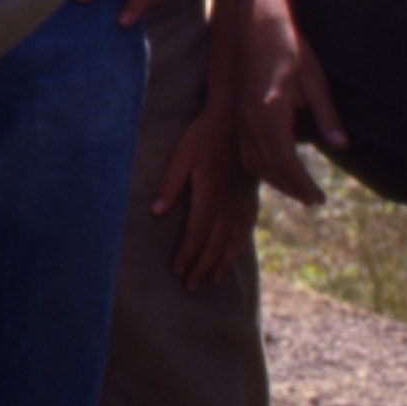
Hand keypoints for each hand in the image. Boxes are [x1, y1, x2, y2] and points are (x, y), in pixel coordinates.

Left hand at [152, 104, 258, 289]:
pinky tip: (234, 254)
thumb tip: (156, 213)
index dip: (186, 255)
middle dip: (201, 267)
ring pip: (232, 241)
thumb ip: (170, 184)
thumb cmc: (205, 134)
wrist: (238, 118)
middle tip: (190, 287)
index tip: (177, 271)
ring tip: (212, 280)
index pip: (196, 234)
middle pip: (214, 244)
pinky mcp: (251, 197)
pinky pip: (246, 228)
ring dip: (220, 262)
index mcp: (209, 195)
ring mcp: (242, 202)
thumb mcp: (183, 154)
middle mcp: (228, 204)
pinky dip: (239, 246)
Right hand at [231, 0, 342, 206]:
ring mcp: (240, 118)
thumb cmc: (290, 47)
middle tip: (313, 201)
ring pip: (255, 164)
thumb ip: (327, 115)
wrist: (256, 23)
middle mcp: (250, 119)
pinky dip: (261, 168)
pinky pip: (246, 152)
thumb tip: (341, 145)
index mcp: (270, 112)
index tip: (320, 197)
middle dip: (292, 189)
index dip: (303, 184)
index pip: (286, 161)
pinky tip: (275, 171)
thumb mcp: (315, 80)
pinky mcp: (237, 114)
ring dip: (277, 181)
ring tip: (298, 191)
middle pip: (270, 168)